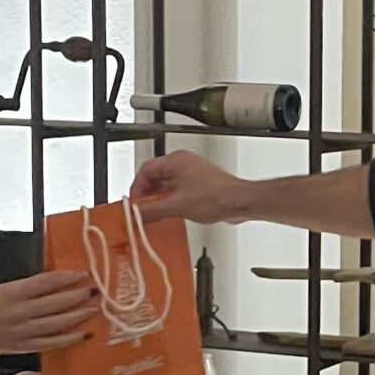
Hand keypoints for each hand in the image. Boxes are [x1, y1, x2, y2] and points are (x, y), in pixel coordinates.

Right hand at [0, 271, 95, 355]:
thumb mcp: (8, 287)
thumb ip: (32, 286)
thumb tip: (61, 282)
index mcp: (15, 292)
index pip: (46, 283)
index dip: (66, 278)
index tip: (83, 274)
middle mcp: (20, 312)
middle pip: (55, 304)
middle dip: (78, 297)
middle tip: (95, 292)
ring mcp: (23, 331)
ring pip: (56, 324)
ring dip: (78, 316)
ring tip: (94, 309)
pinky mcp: (25, 346)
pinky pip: (51, 343)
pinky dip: (68, 339)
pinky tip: (83, 333)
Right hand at [127, 151, 248, 223]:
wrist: (240, 202)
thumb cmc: (217, 196)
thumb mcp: (177, 206)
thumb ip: (153, 210)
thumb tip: (138, 214)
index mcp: (176, 161)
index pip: (145, 170)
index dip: (137, 188)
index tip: (134, 203)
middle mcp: (183, 163)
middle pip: (155, 176)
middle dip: (147, 195)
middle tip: (142, 210)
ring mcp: (192, 172)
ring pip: (166, 184)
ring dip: (159, 199)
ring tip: (155, 214)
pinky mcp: (199, 183)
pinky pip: (177, 190)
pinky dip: (170, 201)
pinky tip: (170, 213)